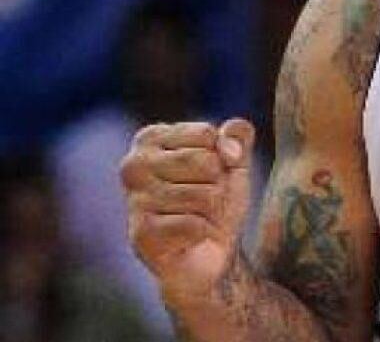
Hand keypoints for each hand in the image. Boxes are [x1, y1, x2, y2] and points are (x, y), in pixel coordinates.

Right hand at [120, 118, 255, 303]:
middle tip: (206, 202)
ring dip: (214, 212)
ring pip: (205, 195)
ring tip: (199, 219)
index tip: (210, 175)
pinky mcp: (142, 235)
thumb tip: (229, 148)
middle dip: (220, 185)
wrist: (209, 254)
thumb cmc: (217, 199)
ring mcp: (134, 201)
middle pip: (206, 163)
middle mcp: (133, 165)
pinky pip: (196, 225)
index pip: (207, 134)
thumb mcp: (235, 159)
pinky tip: (192, 238)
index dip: (223, 157)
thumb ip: (238, 135)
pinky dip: (206, 232)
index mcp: (150, 139)